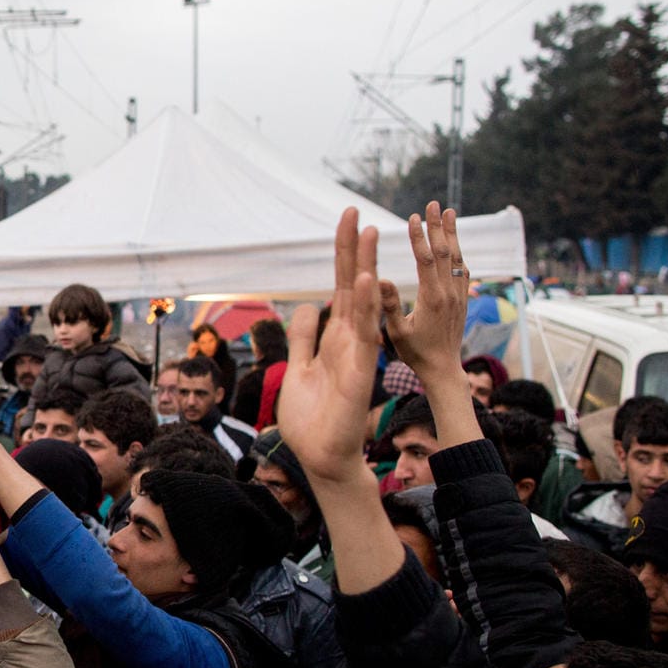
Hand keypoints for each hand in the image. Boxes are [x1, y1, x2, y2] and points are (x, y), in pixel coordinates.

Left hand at [278, 208, 380, 484]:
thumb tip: (305, 307)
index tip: (347, 221)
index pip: (342, 287)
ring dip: (366, 267)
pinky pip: (366, 333)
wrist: (319, 455)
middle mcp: (350, 339)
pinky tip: (370, 280)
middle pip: (354, 285)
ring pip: (364, 302)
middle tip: (356, 212)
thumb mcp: (297, 367)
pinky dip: (368, 306)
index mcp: (336, 336)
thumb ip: (303, 338)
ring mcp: (358, 352)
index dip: (343, 255)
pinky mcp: (360, 371)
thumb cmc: (311, 418)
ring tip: (368, 232)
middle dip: (354, 249)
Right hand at [380, 202, 470, 382]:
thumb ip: (389, 304)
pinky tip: (455, 244)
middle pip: (446, 252)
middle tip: (434, 203)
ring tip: (450, 212)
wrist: (444, 370)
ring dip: (453, 234)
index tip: (414, 217)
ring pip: (458, 258)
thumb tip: (378, 278)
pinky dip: (458, 252)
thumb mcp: (397, 332)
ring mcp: (459, 296)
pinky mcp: (463, 300)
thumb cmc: (416, 353)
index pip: (427, 260)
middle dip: (439, 226)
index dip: (420, 237)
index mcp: (432, 299)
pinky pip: (463, 270)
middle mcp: (449, 293)